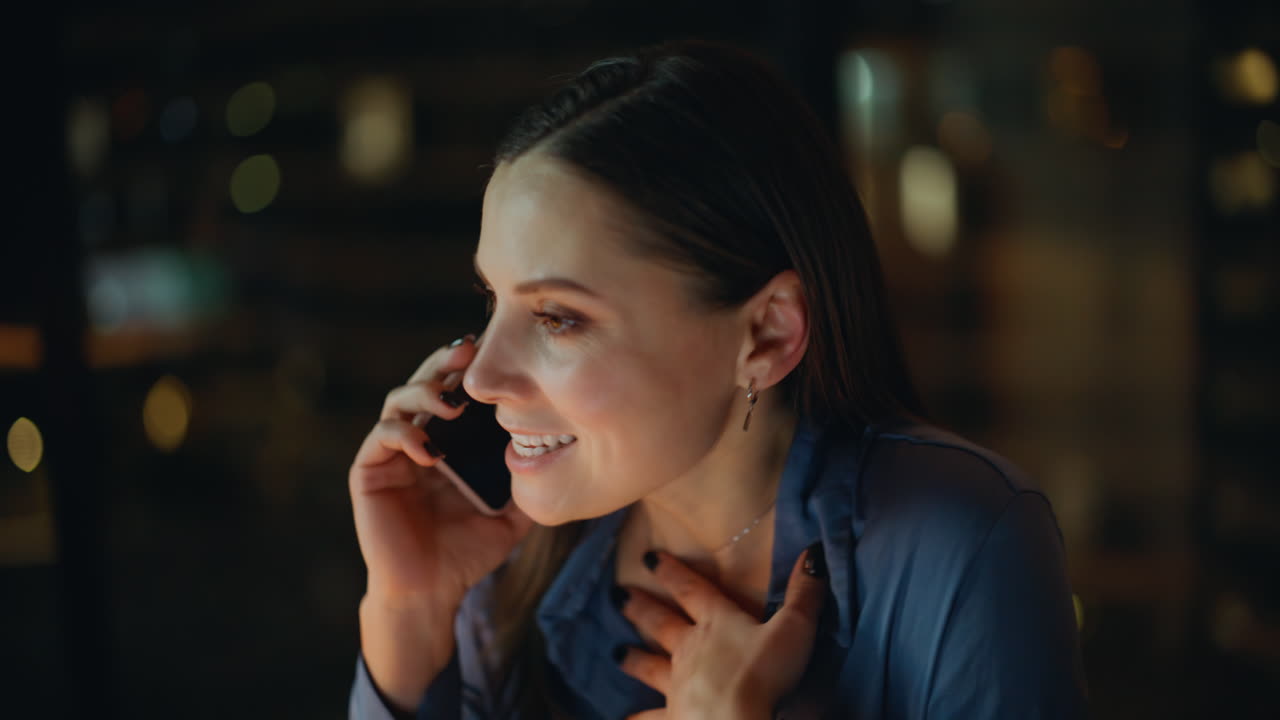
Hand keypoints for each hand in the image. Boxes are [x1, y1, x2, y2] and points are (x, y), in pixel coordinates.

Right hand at [349, 333, 532, 610]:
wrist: (430, 593)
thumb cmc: (467, 554)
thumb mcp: (510, 514)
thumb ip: (529, 484)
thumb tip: (564, 456)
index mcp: (448, 444)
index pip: (455, 392)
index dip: (469, 369)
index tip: (496, 351)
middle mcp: (417, 441)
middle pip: (425, 383)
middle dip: (444, 362)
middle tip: (469, 350)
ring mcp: (391, 455)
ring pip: (398, 401)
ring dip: (424, 392)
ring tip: (452, 405)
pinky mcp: (369, 472)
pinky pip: (381, 437)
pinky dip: (404, 433)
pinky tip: (430, 450)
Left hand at [616, 544, 827, 719]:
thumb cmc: (763, 674)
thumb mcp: (793, 629)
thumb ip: (804, 593)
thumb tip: (814, 551)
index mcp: (717, 624)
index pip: (692, 590)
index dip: (672, 572)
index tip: (648, 556)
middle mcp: (690, 651)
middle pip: (661, 624)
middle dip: (640, 608)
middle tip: (616, 595)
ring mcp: (677, 686)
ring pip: (650, 669)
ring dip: (634, 660)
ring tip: (614, 653)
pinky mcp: (673, 717)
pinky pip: (651, 719)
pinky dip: (637, 718)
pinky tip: (623, 718)